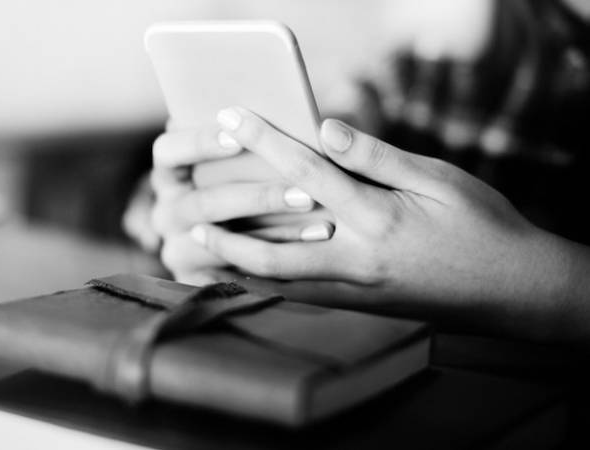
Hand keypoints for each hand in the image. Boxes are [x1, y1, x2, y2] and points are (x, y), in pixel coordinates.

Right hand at [148, 125, 335, 284]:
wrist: (240, 243)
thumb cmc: (255, 181)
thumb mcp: (243, 159)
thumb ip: (250, 137)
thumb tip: (285, 119)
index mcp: (168, 173)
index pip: (167, 151)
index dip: (200, 143)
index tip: (240, 137)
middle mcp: (166, 211)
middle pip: (201, 203)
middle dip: (256, 197)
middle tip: (305, 189)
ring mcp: (177, 248)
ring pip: (216, 242)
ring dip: (271, 232)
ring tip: (321, 223)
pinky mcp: (194, 279)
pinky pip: (232, 273)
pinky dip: (272, 261)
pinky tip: (309, 251)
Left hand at [191, 107, 589, 341]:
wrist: (512, 290)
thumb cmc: (481, 225)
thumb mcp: (439, 179)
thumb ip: (377, 157)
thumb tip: (326, 129)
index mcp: (376, 218)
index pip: (306, 173)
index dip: (265, 141)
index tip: (232, 118)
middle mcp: (356, 260)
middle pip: (272, 250)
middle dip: (226, 232)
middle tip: (191, 216)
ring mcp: (356, 290)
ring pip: (280, 284)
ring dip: (236, 267)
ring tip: (201, 251)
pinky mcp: (360, 306)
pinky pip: (300, 296)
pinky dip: (266, 284)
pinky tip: (246, 271)